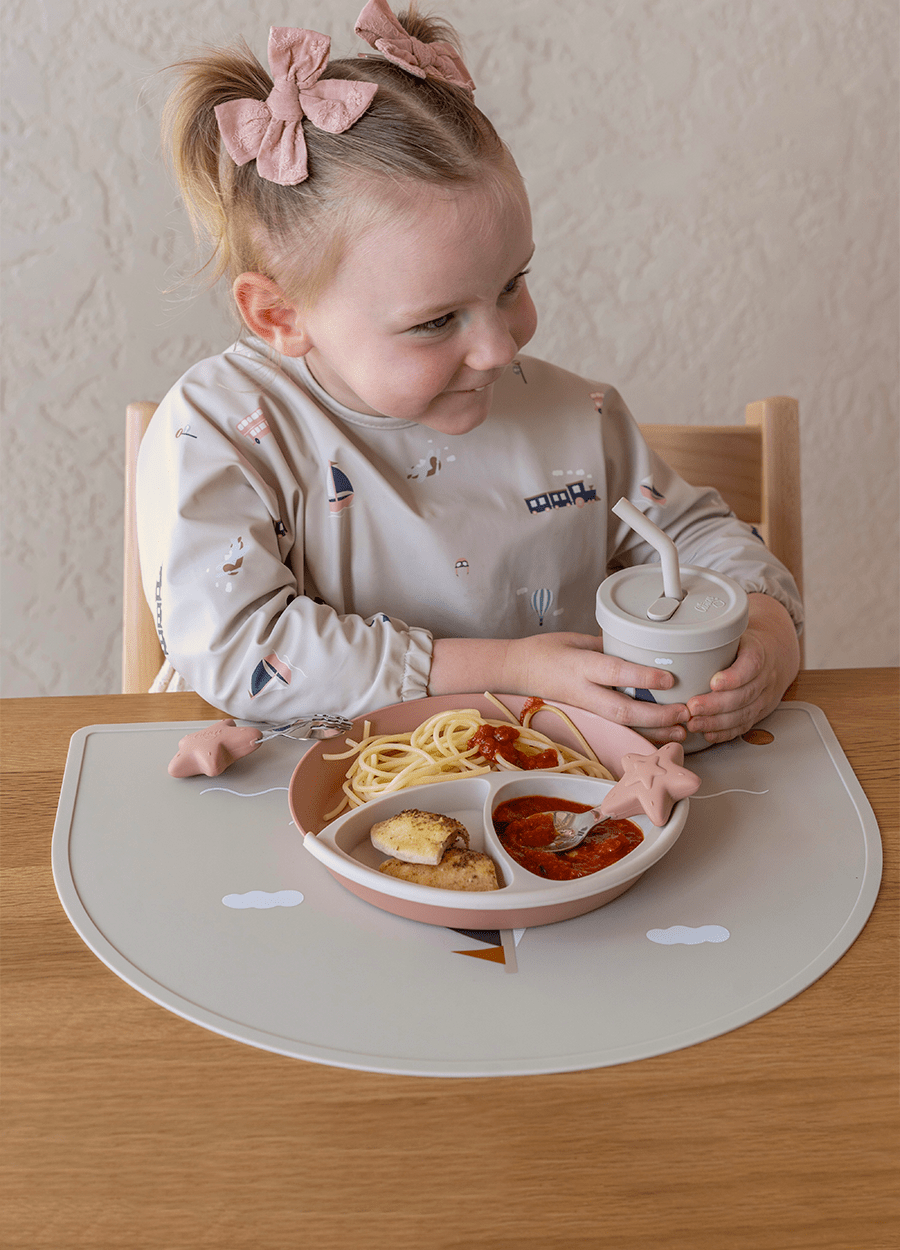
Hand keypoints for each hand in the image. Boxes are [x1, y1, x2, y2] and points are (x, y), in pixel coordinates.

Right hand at [498, 632, 690, 744]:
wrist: (516, 671)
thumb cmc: (545, 651)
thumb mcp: (576, 638)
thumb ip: (609, 645)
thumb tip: (640, 645)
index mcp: (580, 666)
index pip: (614, 672)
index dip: (642, 678)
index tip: (669, 679)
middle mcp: (584, 692)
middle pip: (622, 710)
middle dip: (656, 716)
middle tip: (684, 712)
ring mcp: (585, 709)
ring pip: (622, 726)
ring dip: (654, 731)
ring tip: (682, 730)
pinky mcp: (588, 718)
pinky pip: (618, 729)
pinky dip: (642, 734)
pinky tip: (662, 736)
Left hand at [683, 594, 800, 744]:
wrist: (776, 654)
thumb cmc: (746, 643)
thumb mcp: (737, 631)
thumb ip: (712, 633)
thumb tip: (670, 633)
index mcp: (759, 652)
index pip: (751, 664)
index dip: (734, 676)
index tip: (714, 682)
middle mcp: (765, 677)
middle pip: (744, 694)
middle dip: (716, 704)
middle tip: (692, 707)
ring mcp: (764, 697)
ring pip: (743, 713)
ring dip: (717, 722)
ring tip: (694, 723)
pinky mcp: (759, 712)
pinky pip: (744, 725)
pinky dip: (725, 732)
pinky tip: (708, 733)